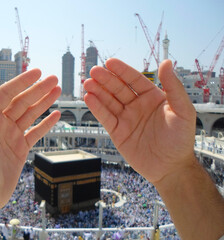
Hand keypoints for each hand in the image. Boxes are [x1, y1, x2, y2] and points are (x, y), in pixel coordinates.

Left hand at [0, 69, 60, 210]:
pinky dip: (45, 124)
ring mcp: (11, 136)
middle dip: (38, 90)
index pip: (6, 94)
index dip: (22, 83)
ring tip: (57, 91)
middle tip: (55, 80)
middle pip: (22, 102)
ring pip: (30, 115)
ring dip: (44, 102)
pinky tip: (56, 115)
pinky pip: (35, 132)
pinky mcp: (20, 149)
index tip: (37, 73)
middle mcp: (0, 125)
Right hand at [84, 58, 195, 183]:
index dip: (122, 71)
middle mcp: (137, 106)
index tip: (109, 62)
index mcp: (152, 97)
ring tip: (87, 83)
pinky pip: (106, 118)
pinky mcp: (118, 132)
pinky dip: (97, 108)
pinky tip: (89, 98)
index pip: (134, 80)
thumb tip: (167, 61)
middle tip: (93, 71)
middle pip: (118, 89)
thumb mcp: (182, 111)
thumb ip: (173, 87)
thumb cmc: (180, 140)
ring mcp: (127, 119)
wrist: (171, 168)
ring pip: (109, 102)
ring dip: (98, 92)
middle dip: (106, 80)